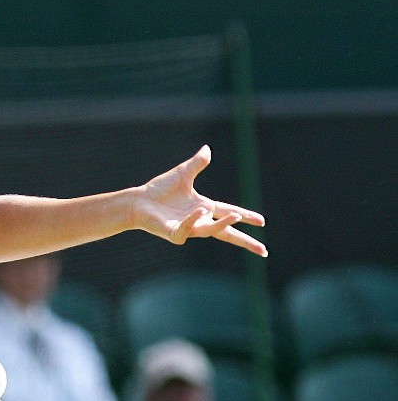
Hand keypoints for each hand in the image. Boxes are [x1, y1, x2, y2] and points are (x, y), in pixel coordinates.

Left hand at [134, 145, 266, 256]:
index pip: (229, 211)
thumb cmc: (158, 190)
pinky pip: (186, 229)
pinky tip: (200, 211)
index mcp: (203, 207)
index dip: (246, 216)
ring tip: (237, 216)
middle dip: (244, 241)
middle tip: (263, 251)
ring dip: (223, 224)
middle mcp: (198, 219)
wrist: (137, 200)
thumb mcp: (182, 174)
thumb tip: (207, 149)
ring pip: (210, 231)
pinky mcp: (173, 232)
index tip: (262, 222)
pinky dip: (193, 221)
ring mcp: (186, 227)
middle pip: (226, 232)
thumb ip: (197, 164)